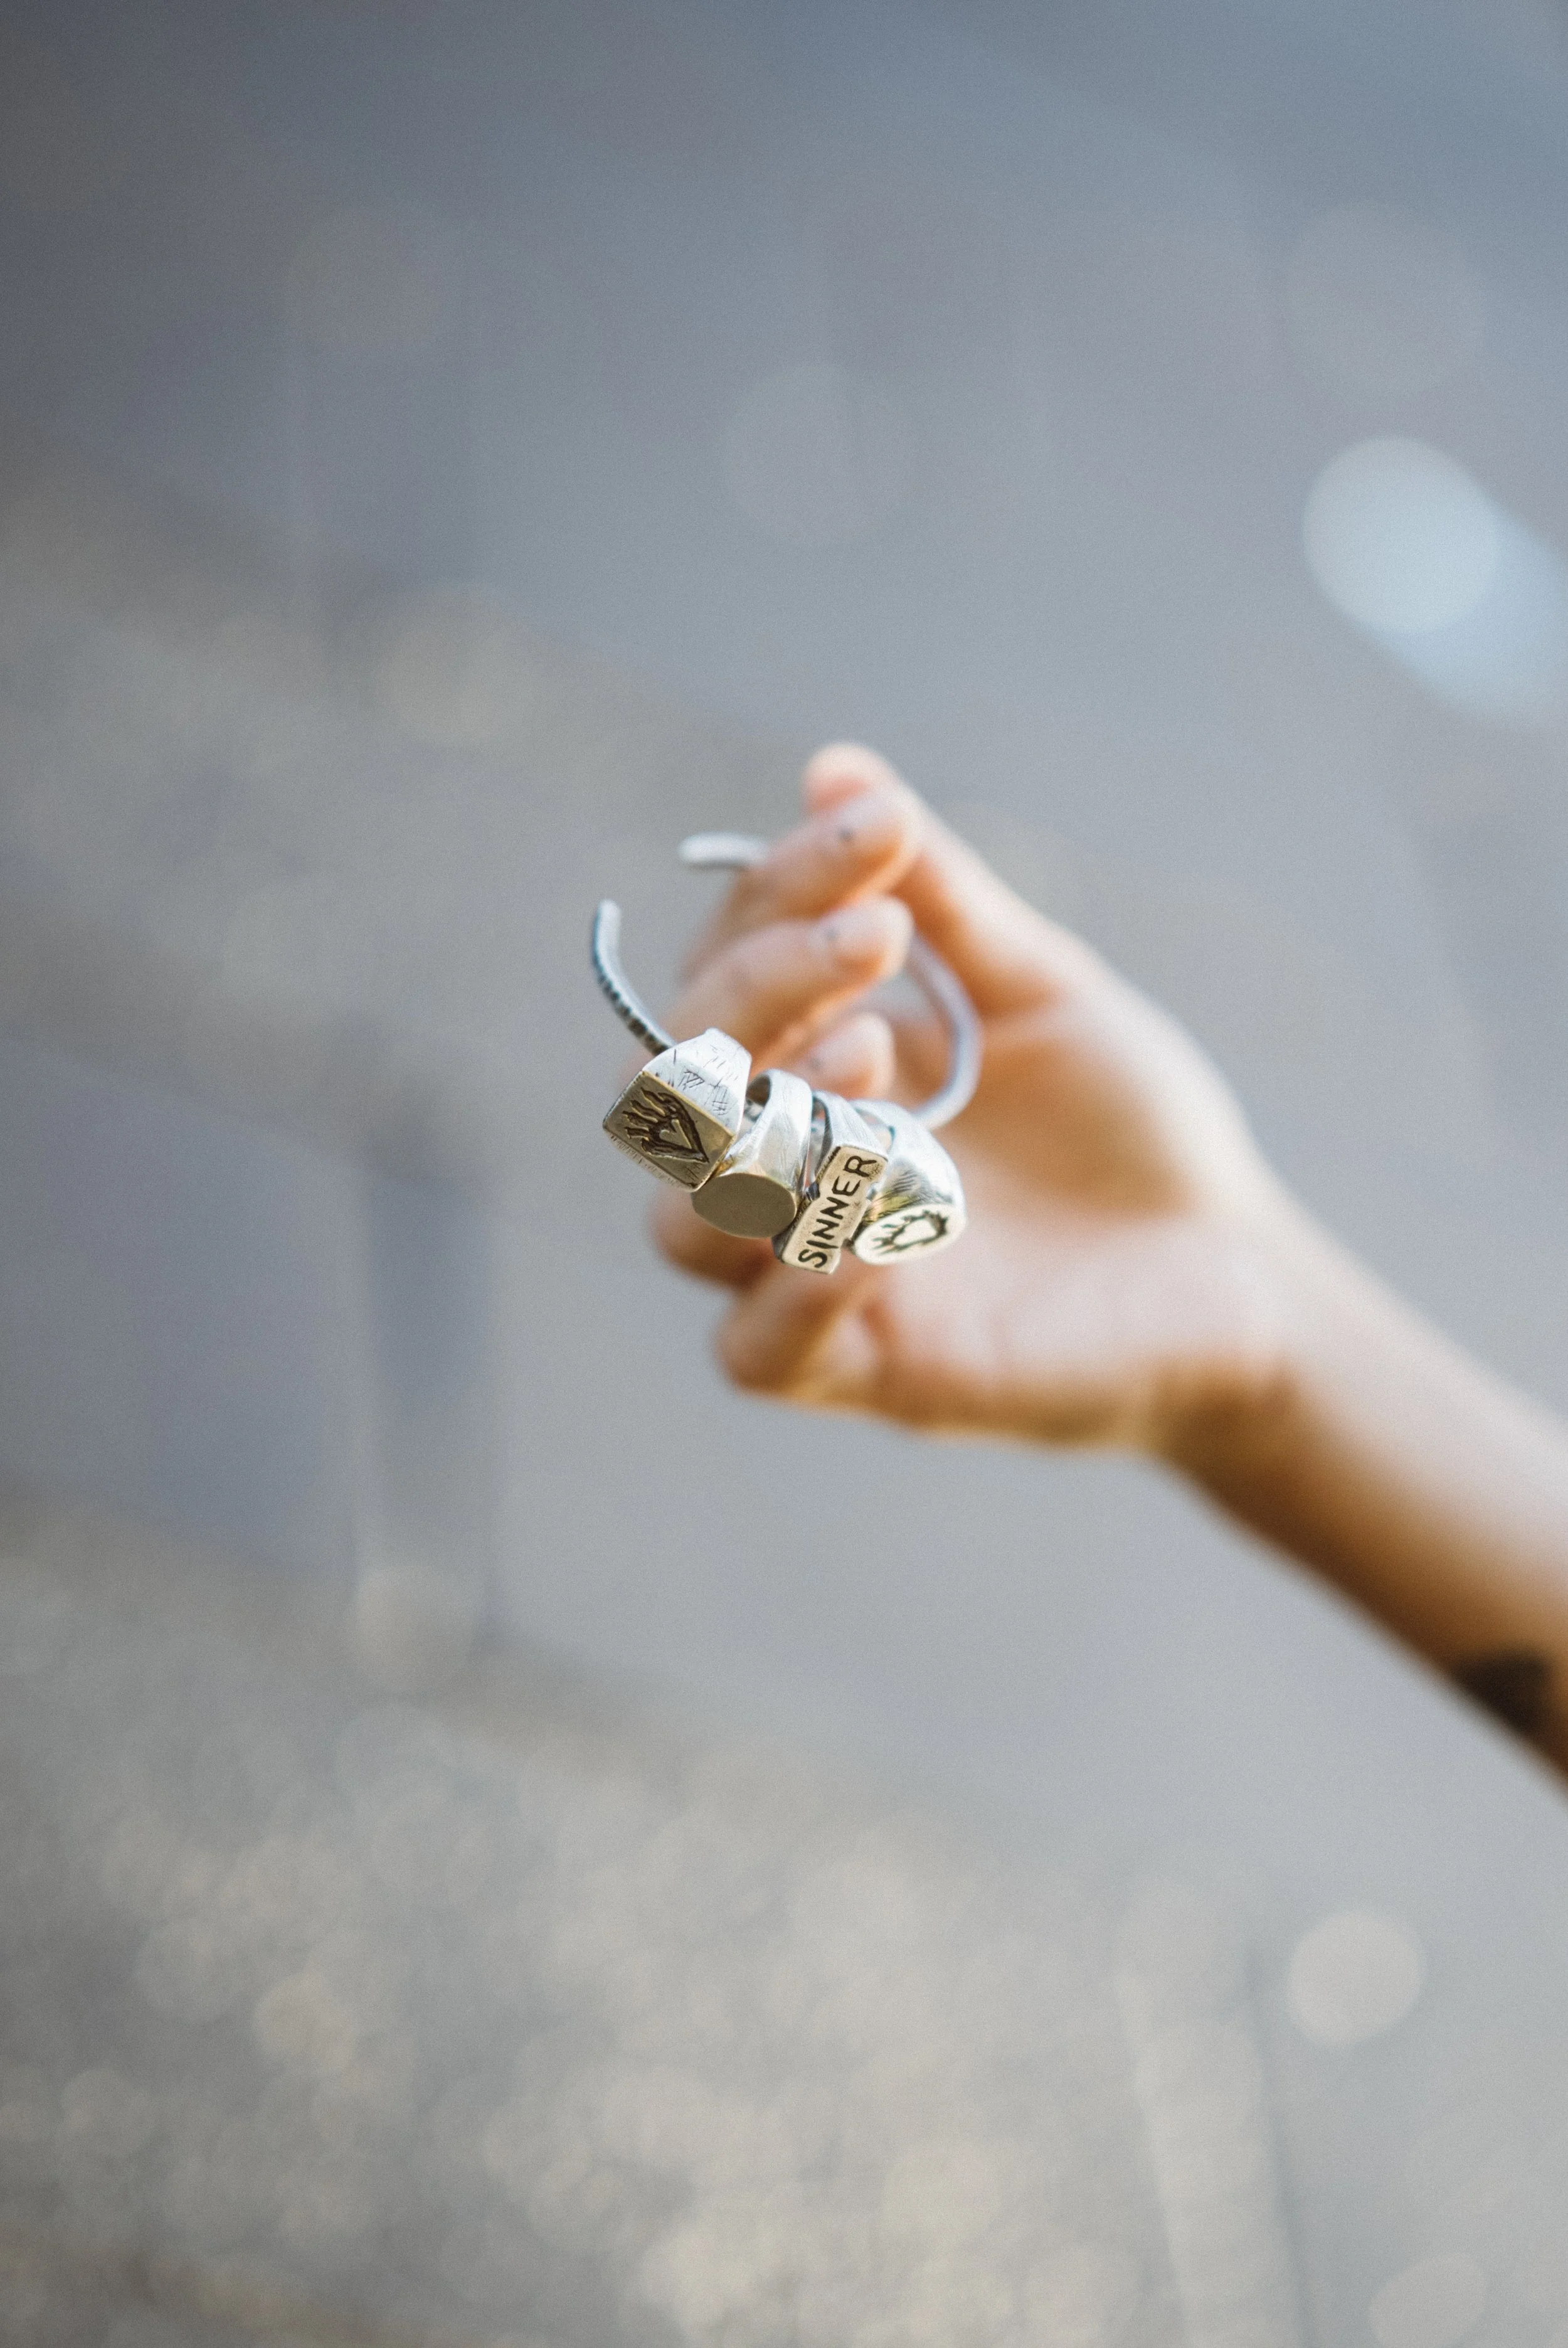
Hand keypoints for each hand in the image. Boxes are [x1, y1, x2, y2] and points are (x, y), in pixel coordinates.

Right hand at [653, 743, 1300, 1458]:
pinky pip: (757, 1350)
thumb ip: (941, 900)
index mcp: (805, 1064)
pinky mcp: (866, 1376)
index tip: (879, 833)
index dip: (775, 894)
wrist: (1235, 1271)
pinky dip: (799, 1284)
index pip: (721, 971)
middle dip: (754, 998)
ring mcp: (810, 1275)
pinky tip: (883, 1222)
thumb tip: (835, 766)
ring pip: (683, 1221)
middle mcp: (783, 1168)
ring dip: (763, 1132)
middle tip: (875, 942)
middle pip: (668, 1090)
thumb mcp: (1042, 993)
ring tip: (875, 1059)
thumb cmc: (1127, 1129)